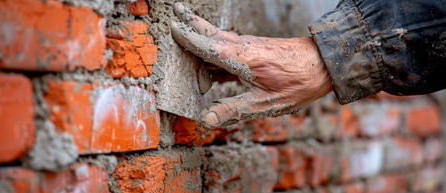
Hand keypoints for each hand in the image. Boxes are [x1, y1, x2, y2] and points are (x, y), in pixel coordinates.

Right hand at [170, 3, 332, 128]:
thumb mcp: (265, 103)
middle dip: (192, 23)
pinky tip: (214, 53)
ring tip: (188, 28)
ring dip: (203, 33)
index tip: (172, 28)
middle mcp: (243, 47)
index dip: (188, 38)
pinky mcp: (258, 49)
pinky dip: (216, 46)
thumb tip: (206, 118)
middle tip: (177, 12)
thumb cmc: (298, 83)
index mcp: (241, 58)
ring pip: (220, 37)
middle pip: (211, 33)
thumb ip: (234, 110)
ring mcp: (251, 46)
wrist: (323, 64)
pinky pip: (230, 45)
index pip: (206, 45)